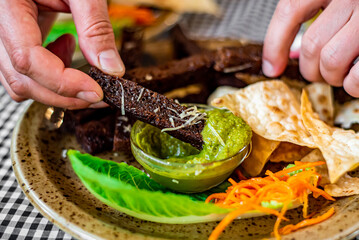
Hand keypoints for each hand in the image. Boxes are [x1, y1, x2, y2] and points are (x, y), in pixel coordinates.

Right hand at [0, 0, 124, 108]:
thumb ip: (96, 27)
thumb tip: (112, 69)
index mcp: (6, 3)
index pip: (27, 58)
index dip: (63, 83)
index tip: (97, 92)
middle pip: (21, 79)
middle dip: (64, 95)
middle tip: (98, 93)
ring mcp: (0, 33)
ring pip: (19, 81)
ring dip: (56, 87)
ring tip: (77, 59)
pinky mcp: (11, 37)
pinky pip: (22, 70)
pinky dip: (49, 73)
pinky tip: (65, 47)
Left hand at [262, 0, 358, 96]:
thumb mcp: (339, 0)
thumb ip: (316, 17)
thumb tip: (290, 55)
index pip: (290, 10)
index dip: (274, 44)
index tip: (271, 68)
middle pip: (311, 45)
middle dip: (310, 69)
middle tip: (320, 71)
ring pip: (331, 60)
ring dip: (332, 77)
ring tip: (341, 73)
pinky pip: (358, 76)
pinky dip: (353, 85)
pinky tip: (357, 79)